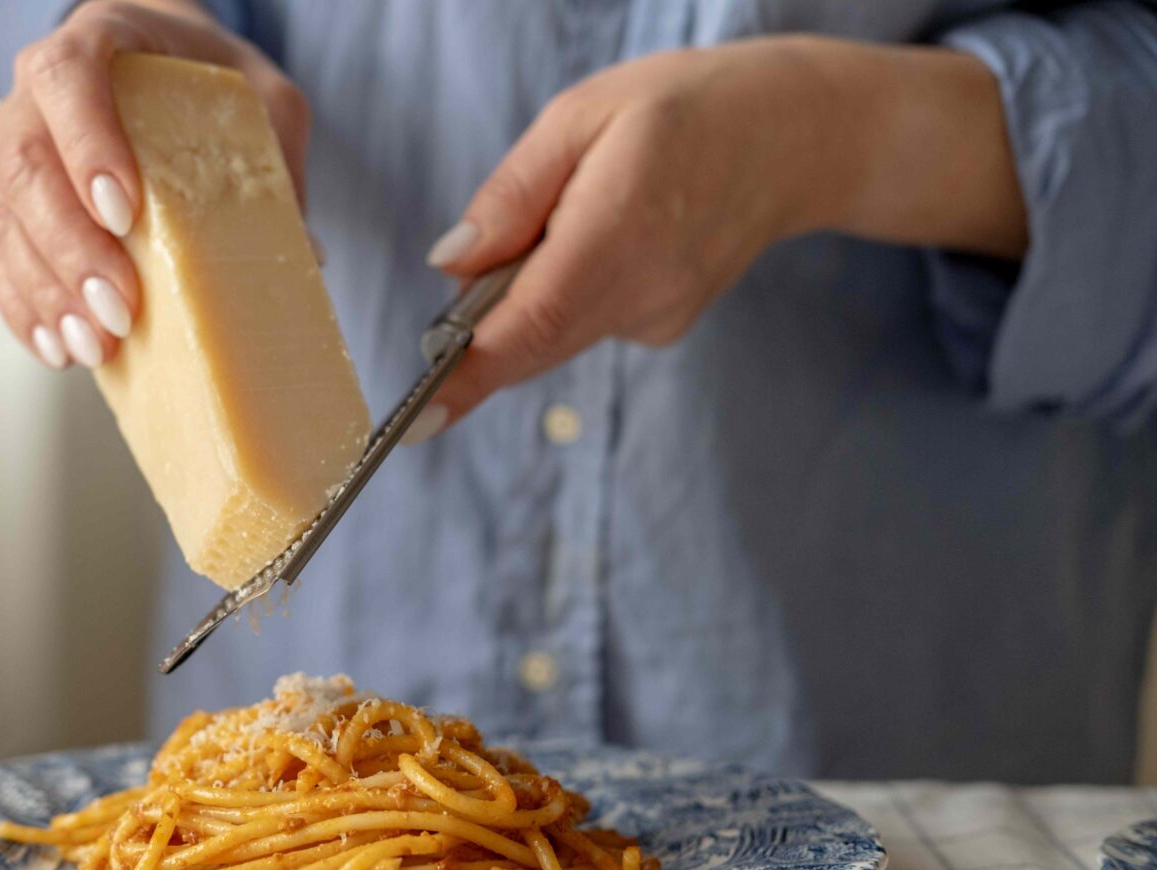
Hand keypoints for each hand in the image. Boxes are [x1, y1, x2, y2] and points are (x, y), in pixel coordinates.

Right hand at [0, 0, 309, 368]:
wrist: (154, 75)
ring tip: (93, 348)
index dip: (87, 144)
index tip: (124, 212)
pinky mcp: (8, 209)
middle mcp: (36, 98)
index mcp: (97, 45)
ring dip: (47, 293)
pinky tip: (59, 349)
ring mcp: (11, 154)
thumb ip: (276, 155)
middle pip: (28, 168)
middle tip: (119, 310)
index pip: (67, 78)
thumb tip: (305, 254)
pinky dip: (24, 308)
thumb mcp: (258, 97)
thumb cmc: (205, 85)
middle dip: (71, 249)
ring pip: (6, 221)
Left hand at [415, 36, 1025, 435]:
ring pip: (552, 336)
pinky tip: (599, 238)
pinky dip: (562, 296)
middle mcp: (644, 291)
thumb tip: (449, 264)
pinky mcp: (662, 328)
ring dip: (521, 302)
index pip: (530, 322)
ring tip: (566, 220)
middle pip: (530, 344)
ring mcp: (659, 319)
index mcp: (619, 228)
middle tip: (450, 314)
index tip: (417, 421)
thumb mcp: (582, 115)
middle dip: (473, 338)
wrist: (793, 137)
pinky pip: (582, 326)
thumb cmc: (685, 109)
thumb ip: (512, 194)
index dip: (468, 373)